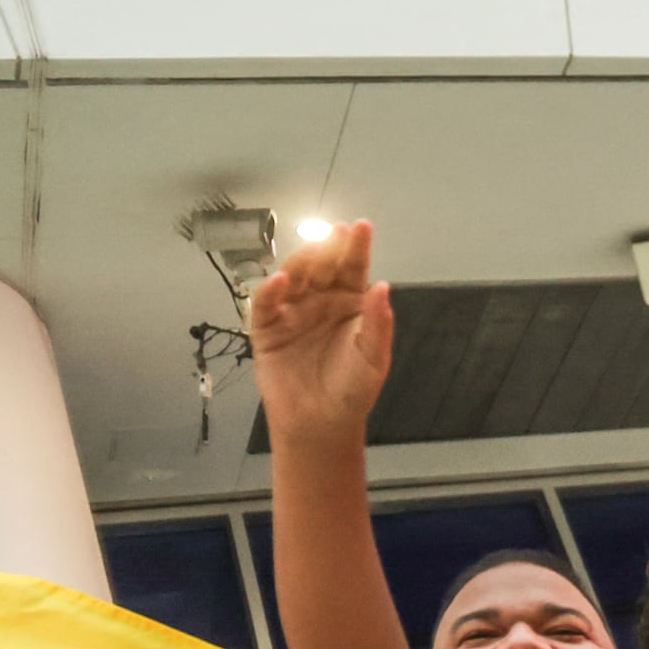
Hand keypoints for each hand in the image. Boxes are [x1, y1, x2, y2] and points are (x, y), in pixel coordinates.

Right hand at [245, 222, 392, 447]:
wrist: (321, 422)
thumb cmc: (352, 389)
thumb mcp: (373, 358)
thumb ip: (378, 323)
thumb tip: (384, 286)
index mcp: (350, 303)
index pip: (353, 269)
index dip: (356, 248)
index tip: (361, 226)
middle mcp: (320, 300)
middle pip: (321, 267)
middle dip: (326, 249)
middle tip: (331, 234)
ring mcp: (292, 311)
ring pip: (292, 278)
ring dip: (299, 264)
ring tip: (309, 255)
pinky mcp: (266, 328)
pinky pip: (265, 305)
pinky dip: (269, 291)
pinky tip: (280, 281)